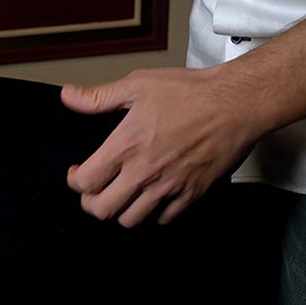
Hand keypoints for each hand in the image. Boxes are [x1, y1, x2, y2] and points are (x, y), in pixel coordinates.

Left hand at [61, 67, 257, 227]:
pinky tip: (152, 195)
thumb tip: (69, 96)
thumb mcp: (136, 85)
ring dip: (121, 209)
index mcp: (126, 145)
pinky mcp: (191, 193)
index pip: (85, 182)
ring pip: (131, 219)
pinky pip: (164, 218)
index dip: (75, 181)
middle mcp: (144, 171)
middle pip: (102, 209)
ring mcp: (168, 186)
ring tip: (122, 193)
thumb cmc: (190, 92)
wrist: (235, 103)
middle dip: (91, 202)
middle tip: (95, 190)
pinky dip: (153, 212)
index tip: (78, 173)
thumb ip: (98, 97)